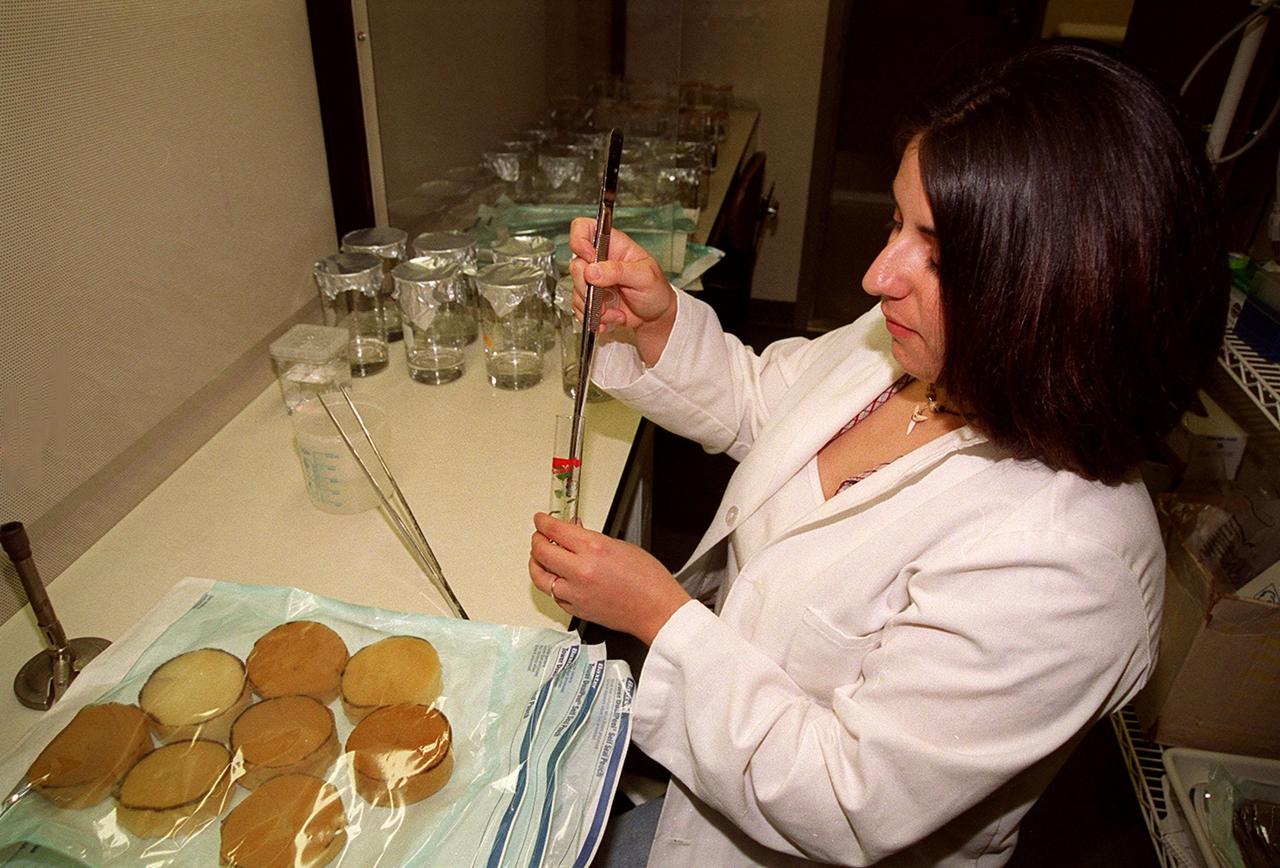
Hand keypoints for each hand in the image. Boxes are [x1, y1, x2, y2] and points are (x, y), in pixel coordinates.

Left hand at [529, 512, 691, 644]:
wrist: (657, 610)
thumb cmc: (648, 579)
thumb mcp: (621, 546)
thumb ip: (592, 539)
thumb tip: (574, 532)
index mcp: (594, 549)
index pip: (555, 530)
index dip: (543, 523)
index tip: (540, 520)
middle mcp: (580, 571)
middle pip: (541, 552)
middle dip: (537, 540)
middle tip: (539, 536)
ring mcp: (575, 592)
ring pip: (540, 576)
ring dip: (535, 563)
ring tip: (539, 557)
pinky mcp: (576, 609)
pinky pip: (553, 595)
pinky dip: (550, 584)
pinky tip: (554, 578)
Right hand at [568, 218, 675, 364]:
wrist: (656, 318)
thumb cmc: (656, 290)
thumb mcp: (645, 276)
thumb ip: (618, 271)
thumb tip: (593, 271)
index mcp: (613, 245)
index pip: (584, 228)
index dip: (580, 240)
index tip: (590, 258)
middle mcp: (600, 261)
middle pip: (576, 264)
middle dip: (588, 285)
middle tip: (605, 293)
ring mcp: (594, 281)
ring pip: (576, 290)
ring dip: (594, 306)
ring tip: (614, 309)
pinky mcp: (591, 300)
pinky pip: (580, 308)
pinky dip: (595, 317)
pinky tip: (611, 317)